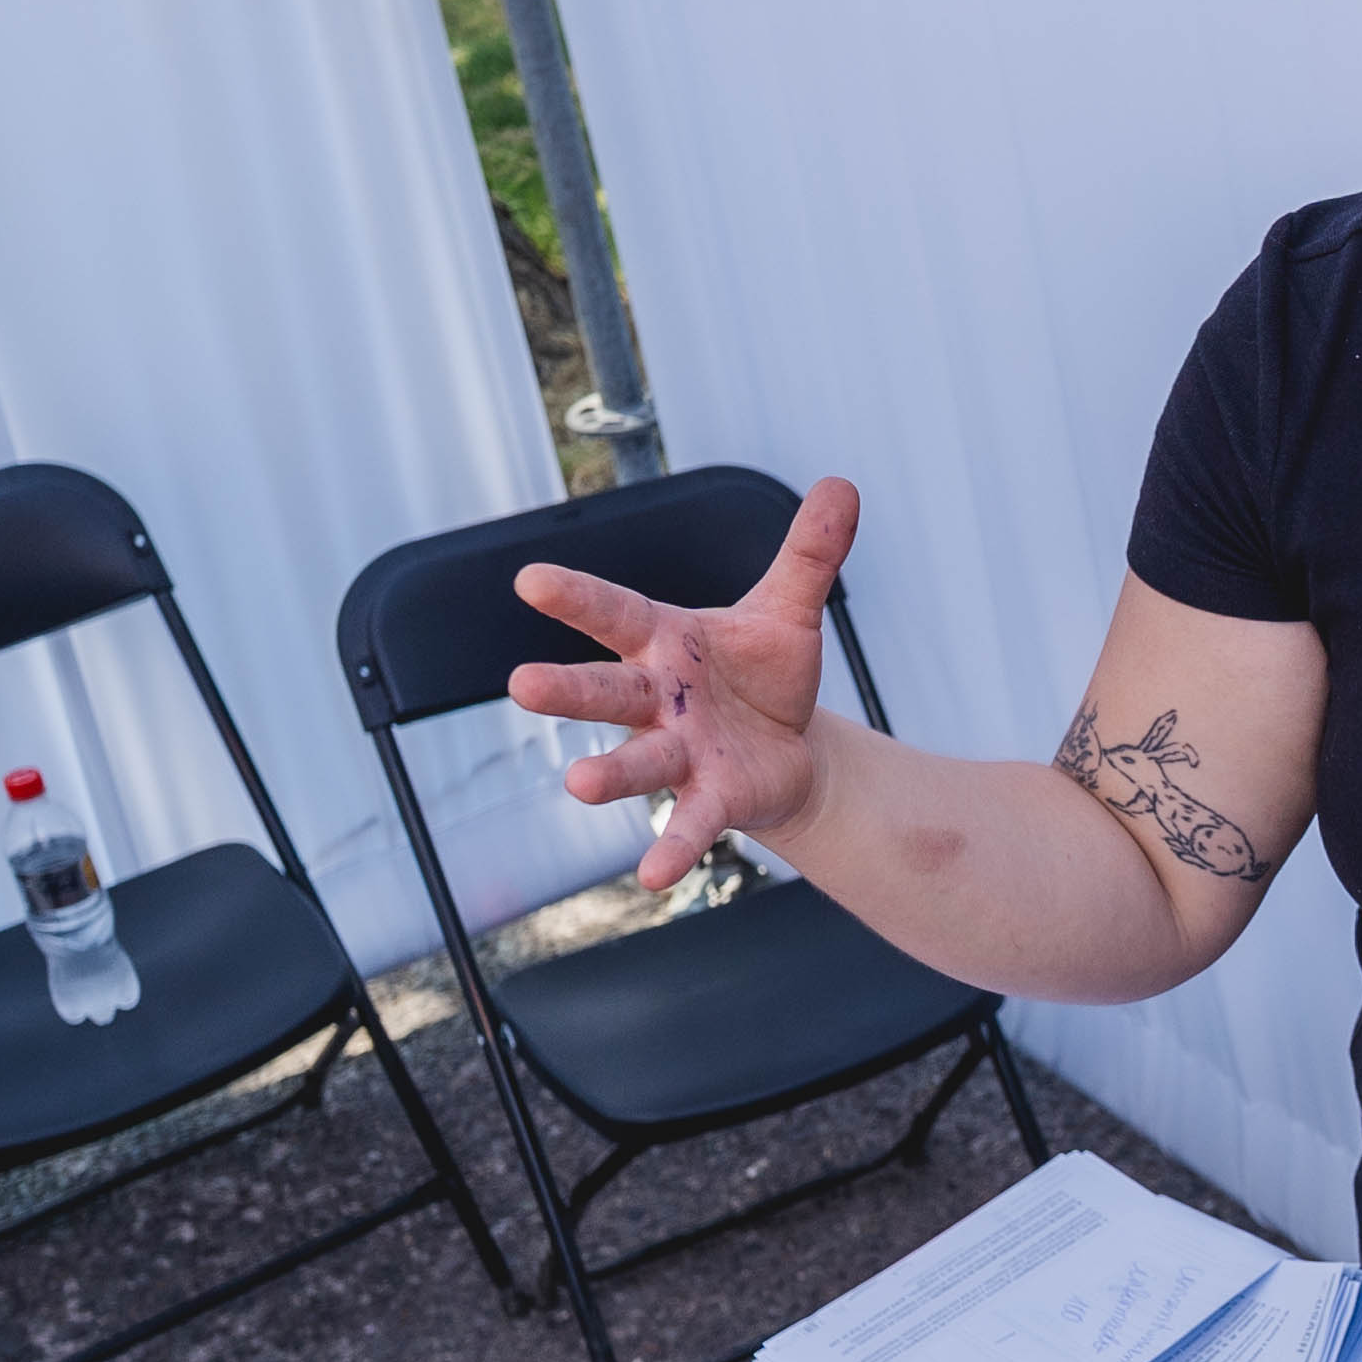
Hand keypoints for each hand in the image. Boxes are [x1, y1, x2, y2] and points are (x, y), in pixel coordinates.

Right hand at [502, 473, 852, 889]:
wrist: (789, 746)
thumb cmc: (763, 672)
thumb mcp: (788, 608)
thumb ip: (809, 552)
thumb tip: (841, 484)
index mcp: (666, 641)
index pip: (613, 613)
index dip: (574, 596)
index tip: (530, 580)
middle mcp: (659, 699)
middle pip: (605, 690)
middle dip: (565, 689)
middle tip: (520, 685)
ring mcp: (679, 752)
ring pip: (637, 762)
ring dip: (609, 775)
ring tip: (577, 785)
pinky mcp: (712, 797)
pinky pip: (688, 823)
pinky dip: (672, 848)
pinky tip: (655, 876)